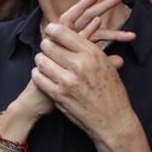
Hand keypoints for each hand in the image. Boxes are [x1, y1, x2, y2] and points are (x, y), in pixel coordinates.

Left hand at [5, 0, 135, 135]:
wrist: (113, 120)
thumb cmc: (112, 92)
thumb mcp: (107, 65)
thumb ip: (90, 49)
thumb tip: (78, 34)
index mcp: (92, 53)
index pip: (62, 32)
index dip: (53, 31)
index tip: (51, 32)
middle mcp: (79, 65)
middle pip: (49, 46)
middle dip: (46, 46)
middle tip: (47, 49)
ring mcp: (67, 81)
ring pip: (41, 61)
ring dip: (41, 60)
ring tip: (44, 61)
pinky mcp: (59, 96)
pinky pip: (39, 78)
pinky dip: (38, 74)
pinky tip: (43, 75)